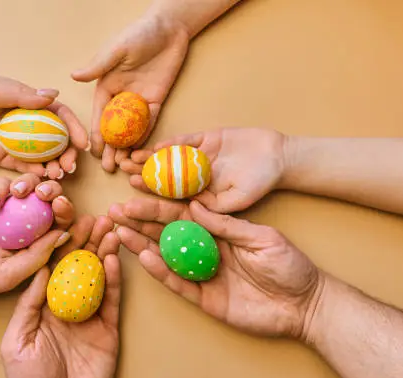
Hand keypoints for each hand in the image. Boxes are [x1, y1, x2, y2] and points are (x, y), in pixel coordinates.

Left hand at [0, 69, 87, 178]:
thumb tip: (52, 94)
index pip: (56, 113)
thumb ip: (19, 95)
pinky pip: (20, 167)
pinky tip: (40, 180)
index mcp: (22, 100)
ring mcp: (10, 140)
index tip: (81, 143)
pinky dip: (33, 174)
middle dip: (66, 152)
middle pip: (54, 138)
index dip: (72, 127)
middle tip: (69, 166)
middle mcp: (21, 121)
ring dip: (53, 166)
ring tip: (57, 176)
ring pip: (40, 155)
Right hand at [0, 173, 75, 306]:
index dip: (65, 211)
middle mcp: (25, 223)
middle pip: (48, 199)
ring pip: (27, 186)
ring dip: (28, 184)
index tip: (61, 206)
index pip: (59, 222)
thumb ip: (36, 255)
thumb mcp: (9, 273)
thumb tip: (65, 234)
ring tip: (19, 192)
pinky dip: (0, 188)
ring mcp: (6, 209)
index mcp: (36, 243)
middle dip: (51, 191)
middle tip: (44, 194)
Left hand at [1, 216, 120, 377]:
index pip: (53, 267)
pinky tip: (112, 258)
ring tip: (109, 229)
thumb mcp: (16, 342)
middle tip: (95, 217)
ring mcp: (89, 315)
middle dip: (87, 241)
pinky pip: (111, 299)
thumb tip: (38, 269)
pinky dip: (113, 279)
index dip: (60, 244)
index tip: (66, 221)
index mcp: (43, 305)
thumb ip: (27, 305)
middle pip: (78, 266)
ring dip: (103, 252)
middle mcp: (67, 305)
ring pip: (98, 277)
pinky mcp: (107, 327)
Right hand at [72, 13, 189, 172]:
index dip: (96, 135)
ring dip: (127, 148)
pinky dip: (145, 137)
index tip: (93, 152)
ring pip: (131, 130)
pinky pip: (149, 122)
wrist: (170, 28)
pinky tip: (141, 152)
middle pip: (114, 128)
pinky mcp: (156, 101)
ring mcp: (138, 101)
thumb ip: (98, 65)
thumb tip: (74, 76)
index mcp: (106, 86)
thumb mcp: (117, 49)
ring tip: (125, 167)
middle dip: (111, 149)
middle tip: (109, 168)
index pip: (99, 116)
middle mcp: (120, 97)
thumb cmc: (140, 34)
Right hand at [113, 197, 323, 338]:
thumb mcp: (262, 237)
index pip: (182, 215)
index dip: (158, 206)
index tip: (135, 196)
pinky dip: (160, 271)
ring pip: (166, 257)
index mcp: (219, 232)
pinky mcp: (204, 297)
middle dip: (140, 223)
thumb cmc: (290, 266)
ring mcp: (203, 274)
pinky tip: (143, 257)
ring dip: (141, 245)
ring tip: (120, 233)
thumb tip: (195, 205)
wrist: (306, 304)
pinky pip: (177, 283)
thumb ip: (227, 224)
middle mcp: (205, 250)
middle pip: (166, 234)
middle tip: (115, 212)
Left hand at [121, 128, 287, 212]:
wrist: (278, 156)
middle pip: (164, 180)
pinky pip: (182, 142)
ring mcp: (197, 159)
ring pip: (169, 160)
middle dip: (143, 178)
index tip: (131, 200)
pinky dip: (167, 144)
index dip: (150, 200)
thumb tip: (190, 212)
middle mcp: (194, 179)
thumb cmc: (261, 183)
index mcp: (199, 197)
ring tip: (129, 161)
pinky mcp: (203, 140)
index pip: (169, 201)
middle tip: (123, 174)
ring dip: (149, 161)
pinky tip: (150, 147)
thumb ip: (216, 207)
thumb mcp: (239, 199)